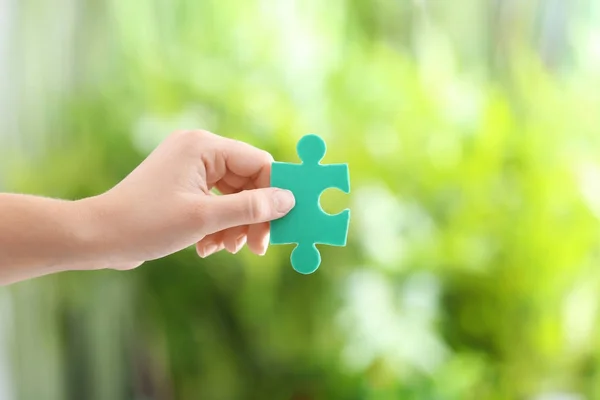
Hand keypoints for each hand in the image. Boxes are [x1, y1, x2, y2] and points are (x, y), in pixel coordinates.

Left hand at [83, 130, 294, 269]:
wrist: (99, 237)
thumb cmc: (147, 223)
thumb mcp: (205, 218)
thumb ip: (250, 208)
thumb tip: (288, 200)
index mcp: (204, 147)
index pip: (258, 163)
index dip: (273, 193)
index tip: (281, 224)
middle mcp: (198, 152)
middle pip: (247, 182)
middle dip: (252, 216)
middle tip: (257, 246)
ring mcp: (189, 170)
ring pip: (232, 196)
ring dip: (235, 225)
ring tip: (227, 248)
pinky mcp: (182, 187)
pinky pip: (215, 203)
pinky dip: (217, 226)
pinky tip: (208, 248)